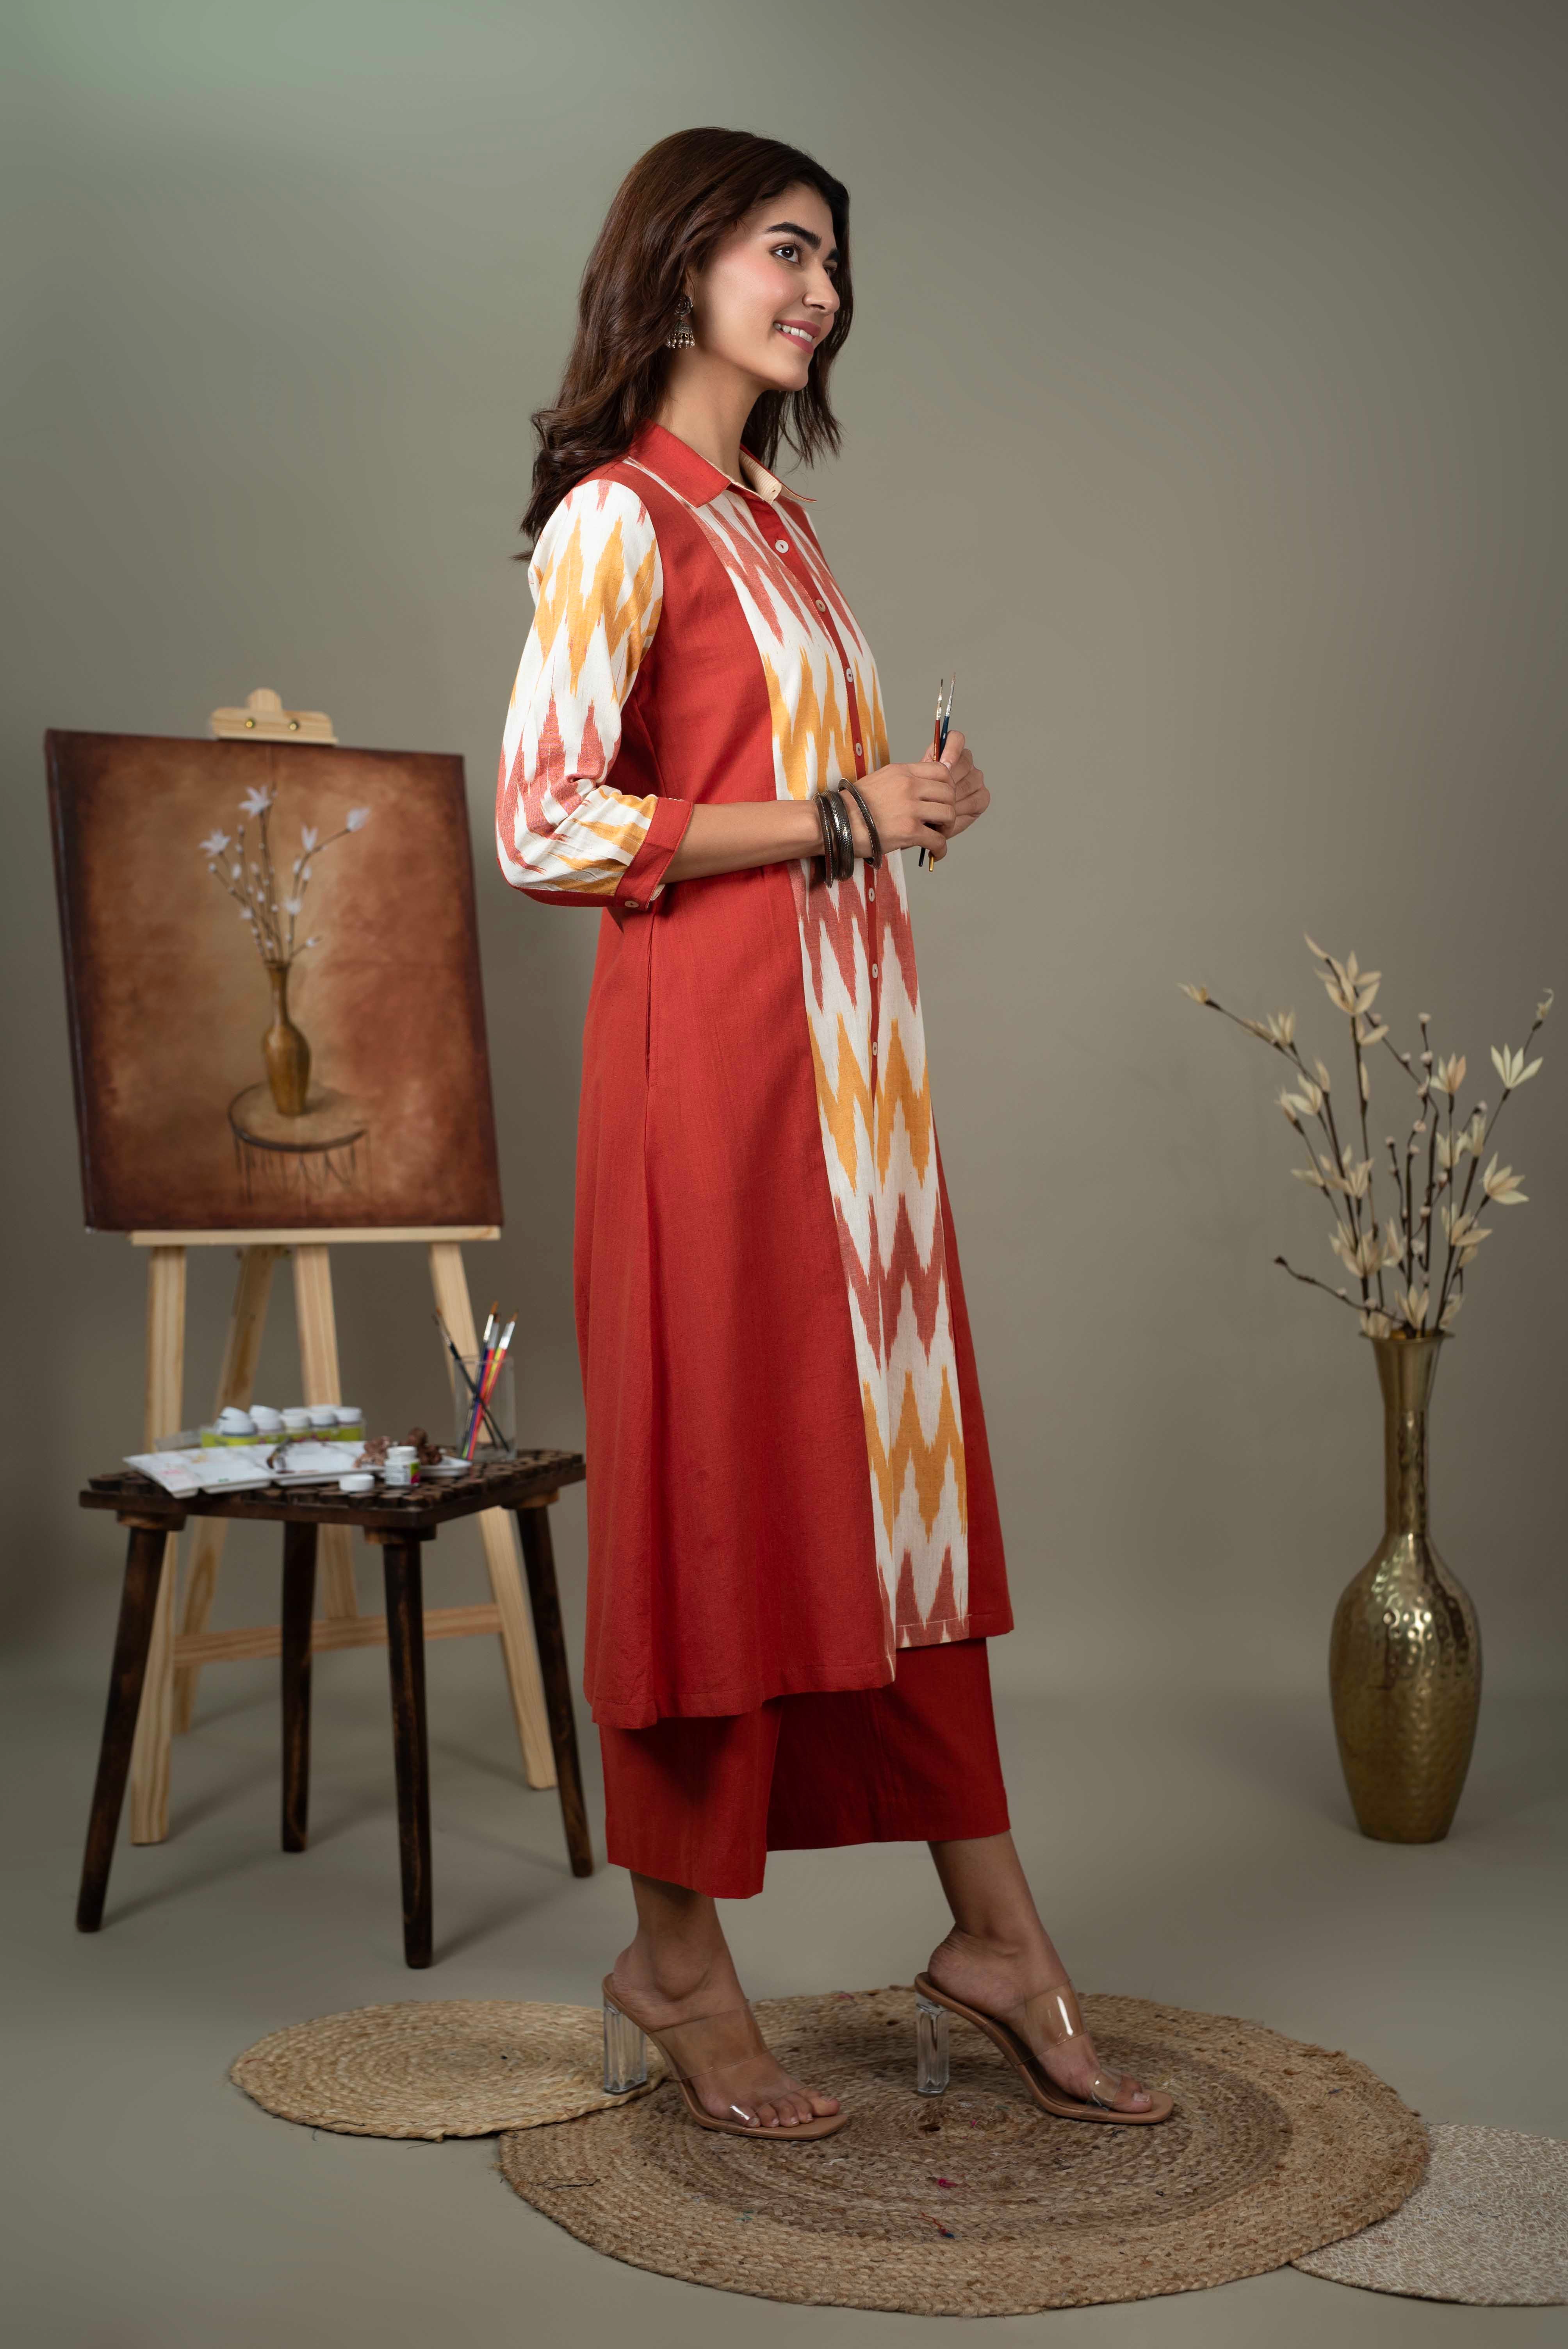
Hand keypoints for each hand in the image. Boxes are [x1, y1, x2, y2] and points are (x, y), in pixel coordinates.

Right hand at [842, 732, 987, 862]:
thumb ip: (902, 783)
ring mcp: (910, 808)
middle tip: (941, 821)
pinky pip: (938, 840)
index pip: (942, 770)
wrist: (834, 823)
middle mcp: (909, 786)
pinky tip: (935, 853)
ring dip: (947, 827)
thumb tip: (919, 794)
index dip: (948, 787)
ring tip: (937, 835)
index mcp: (902, 772)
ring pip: (948, 814)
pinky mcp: (909, 831)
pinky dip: (941, 849)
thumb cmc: (852, 807)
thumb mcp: (879, 781)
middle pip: (949, 792)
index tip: (941, 799)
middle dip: (949, 808)